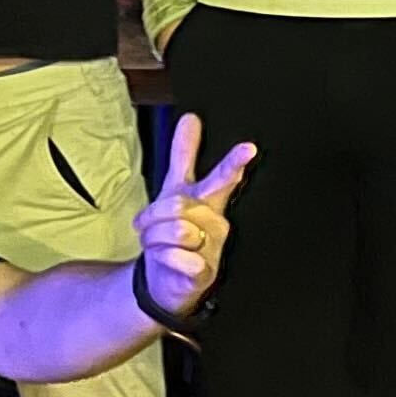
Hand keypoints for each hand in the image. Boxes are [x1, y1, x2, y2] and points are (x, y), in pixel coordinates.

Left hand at [136, 112, 255, 315]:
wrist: (164, 278)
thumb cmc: (172, 233)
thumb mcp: (173, 191)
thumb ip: (184, 154)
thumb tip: (190, 118)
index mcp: (210, 200)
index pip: (222, 177)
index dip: (235, 162)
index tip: (249, 147)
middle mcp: (217, 222)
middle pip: (181, 204)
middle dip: (154, 214)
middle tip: (146, 224)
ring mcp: (214, 248)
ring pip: (175, 229)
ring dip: (153, 238)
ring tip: (155, 244)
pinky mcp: (205, 272)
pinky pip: (178, 256)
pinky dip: (164, 257)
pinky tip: (167, 260)